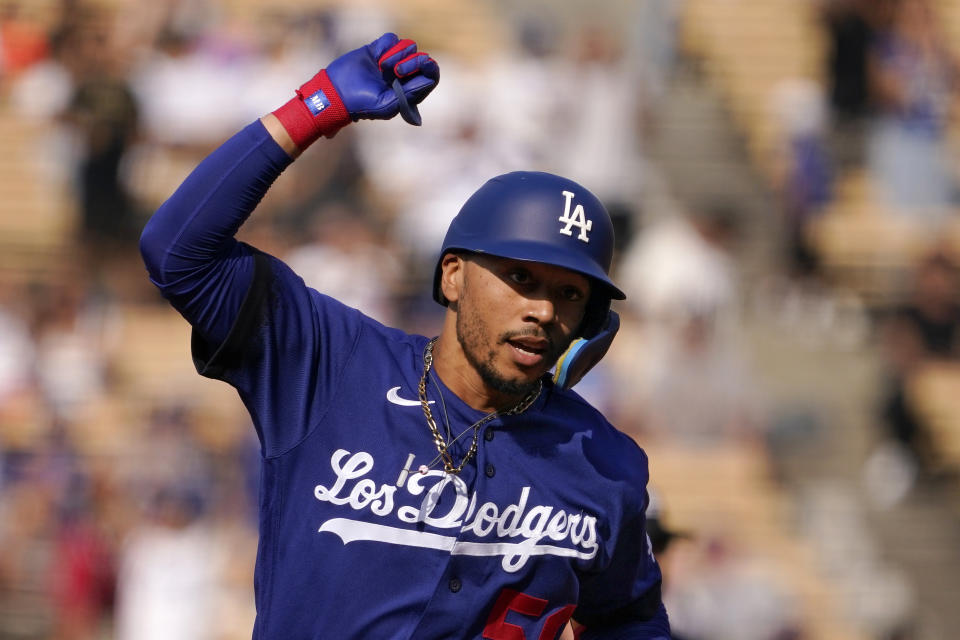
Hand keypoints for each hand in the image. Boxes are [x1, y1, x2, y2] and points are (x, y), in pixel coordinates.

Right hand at [271, 33, 438, 150]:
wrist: (336, 92)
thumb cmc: (362, 104)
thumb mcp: (387, 105)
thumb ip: (409, 94)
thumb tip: (428, 80)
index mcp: (410, 91)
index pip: (430, 75)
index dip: (429, 68)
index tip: (424, 64)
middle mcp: (404, 75)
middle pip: (421, 58)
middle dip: (412, 62)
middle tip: (396, 72)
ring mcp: (392, 61)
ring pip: (408, 46)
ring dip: (397, 54)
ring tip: (382, 67)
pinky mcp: (379, 49)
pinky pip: (392, 38)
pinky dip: (386, 45)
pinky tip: (376, 57)